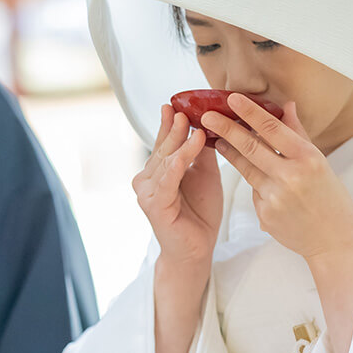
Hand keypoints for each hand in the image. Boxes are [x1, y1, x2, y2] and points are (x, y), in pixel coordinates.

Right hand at [133, 103, 222, 269]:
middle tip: (183, 109)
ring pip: (164, 162)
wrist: (196, 249)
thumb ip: (201, 152)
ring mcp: (147, 193)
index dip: (169, 123)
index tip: (176, 104)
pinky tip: (185, 153)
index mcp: (157, 171)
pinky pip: (166, 181)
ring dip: (178, 143)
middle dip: (173, 128)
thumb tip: (206, 123)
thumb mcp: (205, 174)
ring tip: (191, 126)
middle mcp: (146, 180)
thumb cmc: (199, 213)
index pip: (164, 142)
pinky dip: (176, 165)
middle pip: (162, 148)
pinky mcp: (154, 206)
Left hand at [204, 95, 352, 261]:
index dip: (249, 112)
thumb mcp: (320, 162)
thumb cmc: (330, 197)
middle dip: (225, 129)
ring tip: (218, 140)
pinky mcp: (264, 214)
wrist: (335, 240)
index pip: (272, 128)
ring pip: (246, 169)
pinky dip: (256, 185)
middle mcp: (290, 176)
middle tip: (206, 116)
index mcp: (308, 158)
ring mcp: (275, 197)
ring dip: (229, 153)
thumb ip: (298, 134)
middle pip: (250, 147)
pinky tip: (267, 188)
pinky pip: (253, 192)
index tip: (231, 99)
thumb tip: (286, 105)